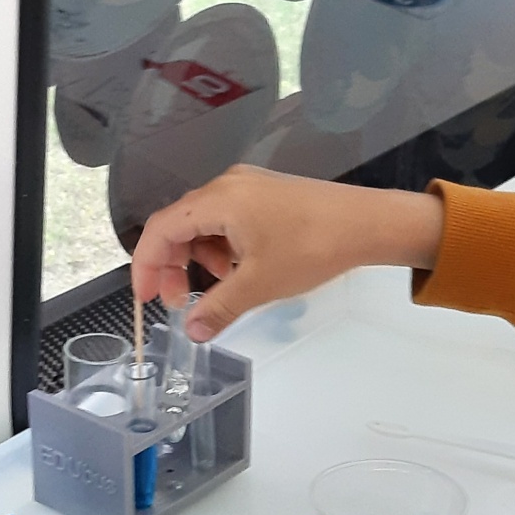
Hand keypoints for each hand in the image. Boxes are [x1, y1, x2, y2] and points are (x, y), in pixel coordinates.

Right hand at [130, 166, 445, 340]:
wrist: (368, 223)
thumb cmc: (317, 244)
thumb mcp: (261, 284)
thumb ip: (219, 307)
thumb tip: (193, 329)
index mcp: (218, 200)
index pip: (161, 229)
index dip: (146, 265)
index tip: (146, 296)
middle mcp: (229, 185)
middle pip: (180, 224)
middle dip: (174, 266)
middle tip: (180, 301)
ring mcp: (249, 187)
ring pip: (205, 224)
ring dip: (202, 258)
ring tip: (221, 286)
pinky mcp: (267, 195)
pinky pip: (229, 219)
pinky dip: (225, 246)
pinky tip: (242, 269)